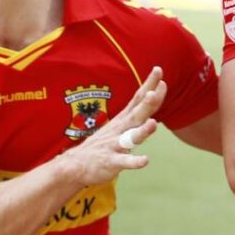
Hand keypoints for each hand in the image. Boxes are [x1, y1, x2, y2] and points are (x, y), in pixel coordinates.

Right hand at [56, 67, 167, 186]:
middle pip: (137, 114)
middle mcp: (121, 129)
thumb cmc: (105, 142)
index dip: (149, 85)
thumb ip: (138, 110)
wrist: (75, 165)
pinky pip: (124, 161)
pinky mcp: (111, 162)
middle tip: (154, 92)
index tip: (159, 70)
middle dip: (146, 104)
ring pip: (131, 137)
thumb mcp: (121, 123)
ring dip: (142, 131)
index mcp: (124, 119)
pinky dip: (134, 161)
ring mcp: (115, 145)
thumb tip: (153, 93)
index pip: (138, 99)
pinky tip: (145, 161)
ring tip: (152, 124)